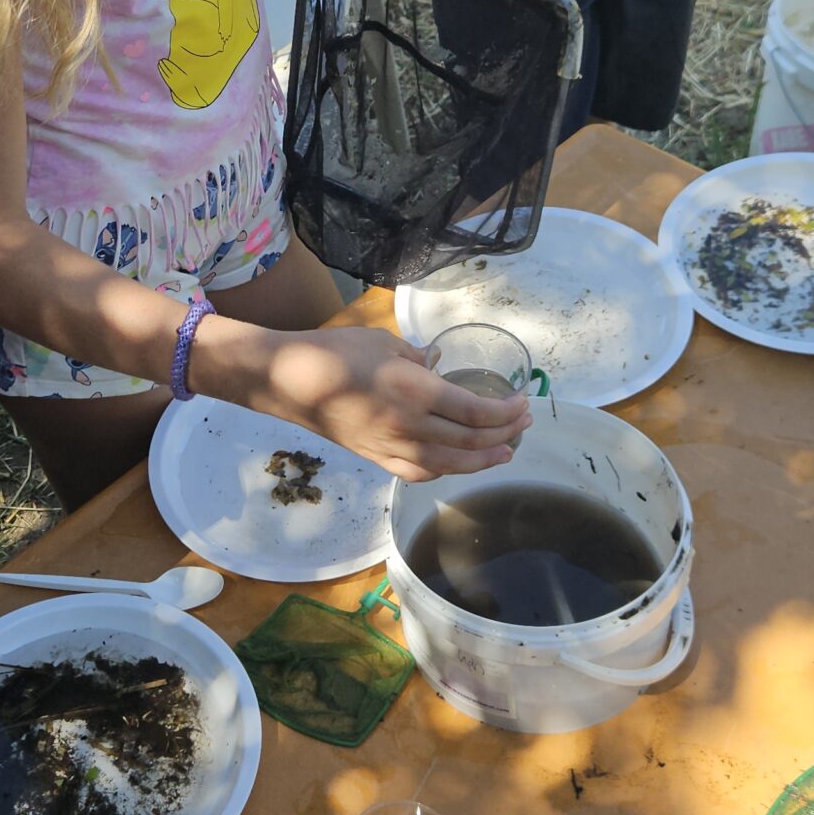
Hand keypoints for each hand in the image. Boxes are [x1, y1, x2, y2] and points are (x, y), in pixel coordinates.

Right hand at [202, 321, 531, 481]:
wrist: (289, 382)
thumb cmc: (336, 351)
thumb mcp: (385, 343)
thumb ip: (419, 360)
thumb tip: (439, 369)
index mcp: (415, 391)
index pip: (476, 412)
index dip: (506, 412)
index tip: (523, 403)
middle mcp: (410, 426)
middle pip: (471, 441)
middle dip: (505, 434)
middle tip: (524, 425)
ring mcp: (393, 448)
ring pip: (451, 463)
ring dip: (484, 460)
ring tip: (506, 452)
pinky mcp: (378, 459)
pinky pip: (422, 471)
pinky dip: (448, 469)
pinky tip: (460, 464)